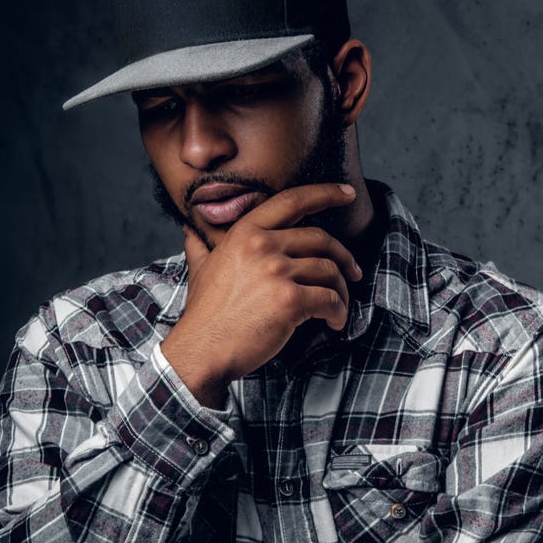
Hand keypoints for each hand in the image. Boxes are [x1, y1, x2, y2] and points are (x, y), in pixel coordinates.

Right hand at [160, 183, 361, 407]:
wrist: (202, 349)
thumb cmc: (205, 314)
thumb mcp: (200, 269)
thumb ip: (201, 245)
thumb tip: (190, 229)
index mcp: (245, 232)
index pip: (292, 201)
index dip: (325, 193)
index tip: (347, 194)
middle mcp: (262, 246)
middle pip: (321, 239)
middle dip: (343, 257)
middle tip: (353, 273)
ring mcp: (277, 272)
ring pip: (329, 271)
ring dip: (341, 291)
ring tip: (337, 307)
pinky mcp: (290, 301)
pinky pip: (330, 300)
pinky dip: (339, 312)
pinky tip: (334, 322)